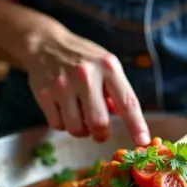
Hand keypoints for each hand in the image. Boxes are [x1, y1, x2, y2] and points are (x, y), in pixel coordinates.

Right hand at [20, 24, 150, 145]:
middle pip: (99, 123)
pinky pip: (58, 125)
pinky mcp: (44, 94)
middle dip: (101, 134)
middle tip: (100, 132)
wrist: (45, 44)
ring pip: (76, 129)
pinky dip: (63, 124)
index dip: (136, 125)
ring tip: (80, 115)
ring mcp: (63, 85)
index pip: (127, 102)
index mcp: (108, 67)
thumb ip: (118, 93)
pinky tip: (64, 110)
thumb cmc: (83, 60)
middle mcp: (86, 75)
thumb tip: (131, 123)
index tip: (143, 142)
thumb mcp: (106, 66)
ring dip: (81, 130)